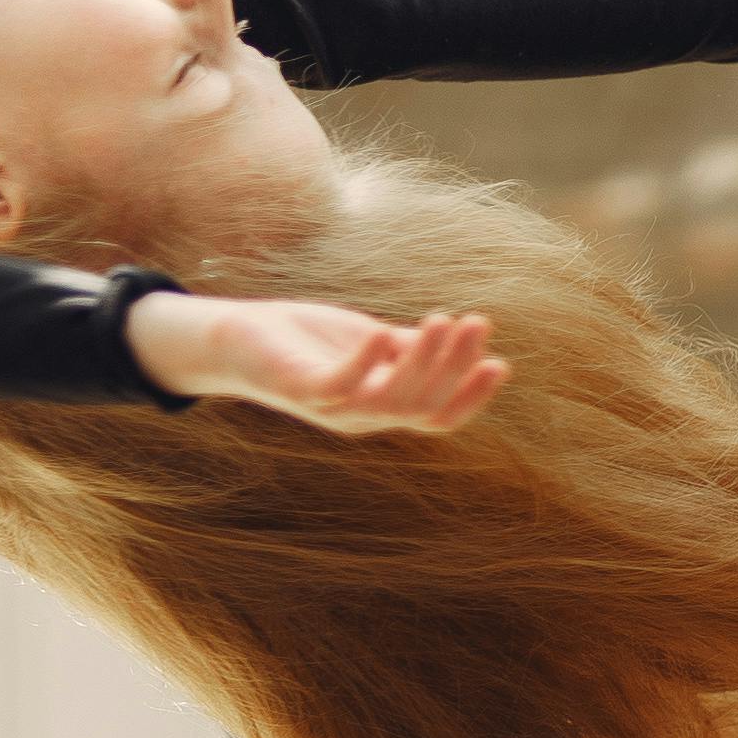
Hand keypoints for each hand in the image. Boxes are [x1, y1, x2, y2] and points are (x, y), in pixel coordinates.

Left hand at [128, 291, 502, 434]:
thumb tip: (458, 339)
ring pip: (392, 400)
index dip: (471, 397)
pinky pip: (339, 386)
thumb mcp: (367, 341)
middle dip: (455, 366)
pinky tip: (383, 333)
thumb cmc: (305, 340)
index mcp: (380, 407)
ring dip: (422, 362)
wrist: (236, 339)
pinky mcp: (301, 390)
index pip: (438, 417)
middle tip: (476, 322)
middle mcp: (361, 417)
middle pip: (423, 405)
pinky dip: (364, 363)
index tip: (500, 362)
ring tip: (440, 319)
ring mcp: (331, 408)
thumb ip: (407, 346)